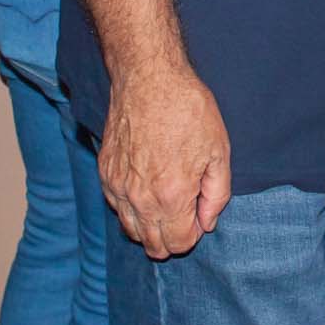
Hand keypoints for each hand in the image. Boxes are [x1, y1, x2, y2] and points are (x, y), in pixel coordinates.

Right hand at [99, 61, 231, 258]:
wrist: (149, 78)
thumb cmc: (188, 110)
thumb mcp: (219, 150)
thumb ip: (216, 194)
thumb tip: (208, 223)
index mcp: (171, 196)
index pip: (179, 243)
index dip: (194, 234)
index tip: (199, 214)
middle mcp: (139, 199)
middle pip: (153, 245)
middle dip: (172, 238)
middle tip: (185, 212)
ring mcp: (118, 188)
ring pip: (131, 230)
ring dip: (150, 227)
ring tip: (167, 203)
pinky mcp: (105, 174)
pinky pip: (117, 208)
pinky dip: (132, 209)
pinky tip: (147, 190)